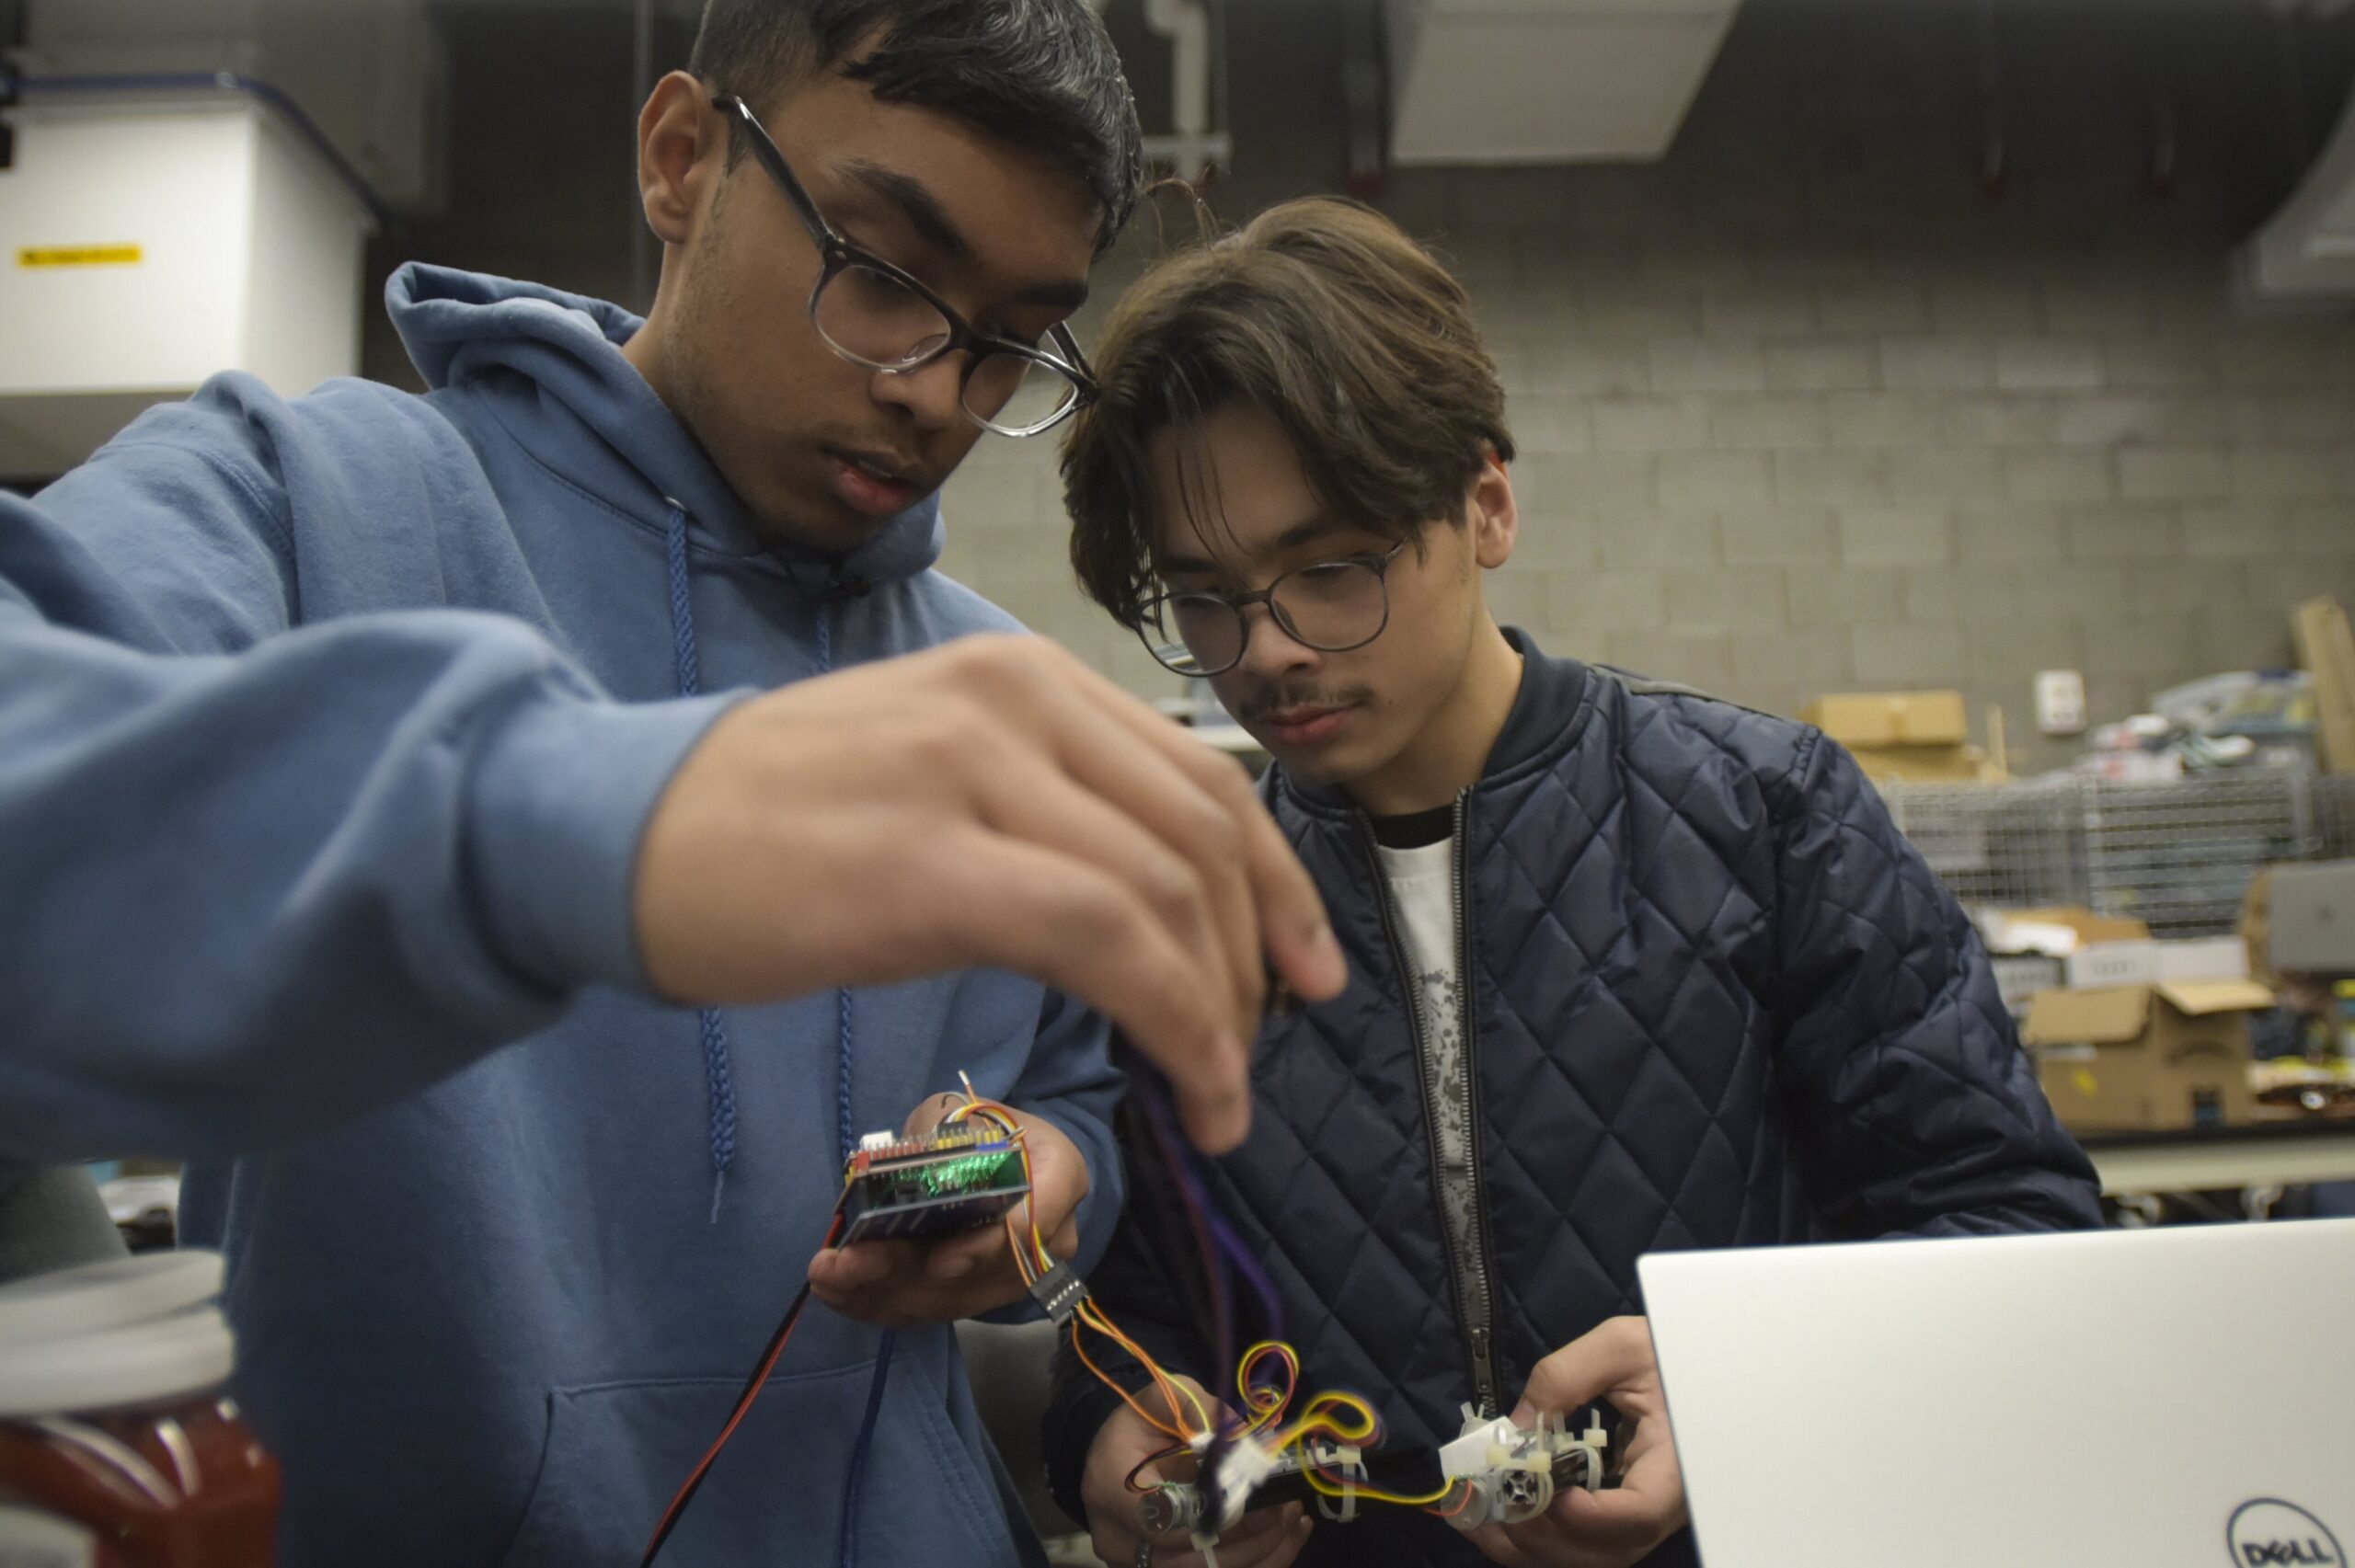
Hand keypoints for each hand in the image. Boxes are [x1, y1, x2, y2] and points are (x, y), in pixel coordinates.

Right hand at [632, 634, 1347, 1152]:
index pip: (1199, 773)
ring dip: (1223, 1015)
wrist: (616, 830)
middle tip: (1261, 1049)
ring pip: (1168, 893)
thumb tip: (1157, 892)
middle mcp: (1012, 700)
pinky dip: (1178, 1026)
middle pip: (1203, 831)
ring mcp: (971, 773)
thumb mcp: (931, 767)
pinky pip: (1107, 942)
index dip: (1278, 882)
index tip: (1309, 966)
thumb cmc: (768, 820)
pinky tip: (1188, 1095)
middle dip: (1262, 955)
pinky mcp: (930, 866)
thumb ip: (1045, 799)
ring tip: (1220, 1096)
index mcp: (1020, 676)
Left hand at [809, 1095, 1082, 1326]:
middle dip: (905, 1272)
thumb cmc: (977, 1127)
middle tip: (844, 1264)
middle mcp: (1048, 1238)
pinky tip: (836, 1292)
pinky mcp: (977, 1297)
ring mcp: (1014, 1276)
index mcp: (1059, 1174)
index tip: (940, 1261)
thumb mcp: (957, 1112)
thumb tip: (893, 1174)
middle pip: (975, 1274)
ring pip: (949, 1299)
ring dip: (880, 1294)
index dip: (986, 1249)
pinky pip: (929, 1310)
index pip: (1032, 1223)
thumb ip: (935, 1137)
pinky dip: (878, 1304)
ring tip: (826, 1277)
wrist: (995, 1156)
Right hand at [1081, 1375, 1312, 1567]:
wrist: (1116, 1454)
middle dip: (1250, 1540)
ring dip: (1258, 1555)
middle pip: (1190, 1562)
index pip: (1168, 1519)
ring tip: (1294, 1524)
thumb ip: (1198, 1408)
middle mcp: (1117, 1540)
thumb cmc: (1140, 1424)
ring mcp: (1136, 1563)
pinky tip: (1284, 1539)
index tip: (1261, 1494)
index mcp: (1110, 1490)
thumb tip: (1242, 1433)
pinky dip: (1253, 1562)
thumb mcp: (1163, 1398)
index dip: (1218, 1513)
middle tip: (1289, 1510)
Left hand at [1465, 1318, 1685, 1567]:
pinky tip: (1496, 1519)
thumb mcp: (1619, 1346)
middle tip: (1489, 1499)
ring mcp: (1644, 1518)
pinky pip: (1583, 1546)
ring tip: (1477, 1515)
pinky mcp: (1623, 1517)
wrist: (1695, 1363)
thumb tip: (1515, 1428)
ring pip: (1590, 1559)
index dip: (1587, 1514)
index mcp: (1677, 1463)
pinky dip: (1537, 1541)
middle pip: (1607, 1550)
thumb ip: (1564, 1378)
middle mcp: (1666, 1505)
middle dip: (1541, 1533)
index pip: (1640, 1514)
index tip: (1539, 1481)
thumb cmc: (1667, 1351)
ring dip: (1529, 1546)